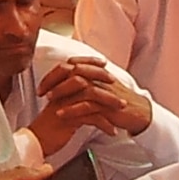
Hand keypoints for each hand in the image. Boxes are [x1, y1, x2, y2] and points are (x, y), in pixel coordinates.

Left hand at [36, 60, 155, 141]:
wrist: (138, 113)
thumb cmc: (116, 101)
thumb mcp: (99, 88)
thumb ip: (84, 82)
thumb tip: (64, 82)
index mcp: (95, 70)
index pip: (70, 64)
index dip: (53, 73)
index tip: (41, 84)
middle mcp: (99, 76)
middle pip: (71, 70)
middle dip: (53, 80)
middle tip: (40, 91)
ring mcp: (104, 88)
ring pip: (78, 84)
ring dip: (60, 92)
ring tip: (48, 100)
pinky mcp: (108, 104)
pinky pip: (87, 104)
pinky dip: (72, 109)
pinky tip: (61, 115)